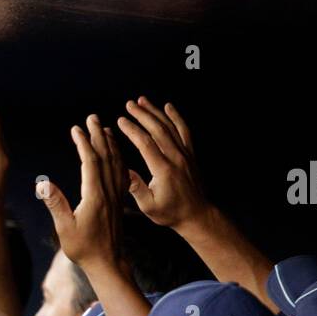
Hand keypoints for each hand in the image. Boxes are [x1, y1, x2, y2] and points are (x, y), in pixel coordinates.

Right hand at [37, 118, 115, 270]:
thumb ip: (56, 204)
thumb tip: (42, 183)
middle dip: (98, 135)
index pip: (90, 162)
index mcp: (95, 196)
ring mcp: (116, 196)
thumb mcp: (65, 228)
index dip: (84, 143)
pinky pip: (121, 173)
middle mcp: (108, 192)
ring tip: (105, 128)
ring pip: (116, 163)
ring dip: (110, 143)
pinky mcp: (119, 201)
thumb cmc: (83, 249)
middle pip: (105, 157)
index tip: (77, 129)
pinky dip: (118, 158)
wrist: (108, 263)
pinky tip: (115, 152)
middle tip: (92, 117)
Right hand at [116, 97, 207, 228]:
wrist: (196, 214)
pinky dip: (176, 117)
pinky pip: (184, 131)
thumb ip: (136, 188)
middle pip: (158, 130)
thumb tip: (123, 171)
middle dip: (142, 115)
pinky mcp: (190, 154)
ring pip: (170, 127)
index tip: (120, 121)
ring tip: (143, 100)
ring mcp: (185, 154)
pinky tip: (168, 107)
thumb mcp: (149, 206)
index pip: (145, 144)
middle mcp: (175, 158)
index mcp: (163, 170)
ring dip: (156, 112)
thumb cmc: (171, 213)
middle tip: (129, 104)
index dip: (132, 130)